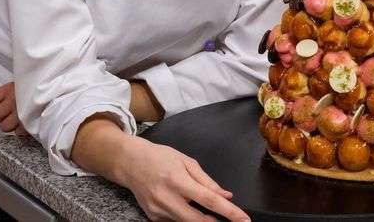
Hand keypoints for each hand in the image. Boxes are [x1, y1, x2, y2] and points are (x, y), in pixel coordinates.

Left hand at [0, 82, 26, 135]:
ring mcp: (21, 113)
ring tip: (17, 116)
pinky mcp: (30, 122)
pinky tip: (25, 121)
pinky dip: (21, 128)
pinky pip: (18, 132)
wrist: (52, 87)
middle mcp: (12, 102)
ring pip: (4, 127)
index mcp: (6, 90)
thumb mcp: (10, 86)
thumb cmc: (29, 87)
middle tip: (8, 110)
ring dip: (10, 124)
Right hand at [118, 136, 249, 221]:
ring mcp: (158, 210)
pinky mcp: (153, 217)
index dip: (229, 212)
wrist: (130, 163)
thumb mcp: (187, 162)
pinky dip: (183, 215)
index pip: (209, 200)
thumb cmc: (159, 158)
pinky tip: (180, 203)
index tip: (243, 219)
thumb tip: (226, 196)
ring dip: (200, 218)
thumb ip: (208, 181)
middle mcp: (167, 198)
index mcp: (178, 180)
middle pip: (198, 220)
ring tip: (200, 205)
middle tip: (233, 221)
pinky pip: (175, 220)